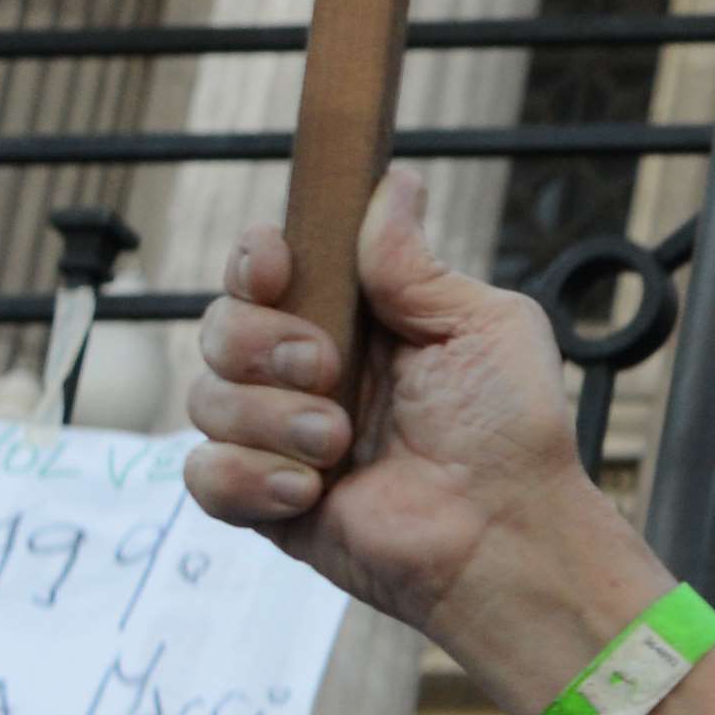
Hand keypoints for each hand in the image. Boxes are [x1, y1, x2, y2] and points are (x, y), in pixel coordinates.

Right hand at [181, 168, 658, 701]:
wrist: (506, 531)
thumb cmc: (511, 430)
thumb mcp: (481, 324)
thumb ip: (415, 263)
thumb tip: (394, 183)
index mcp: (355, 322)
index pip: (265, 272)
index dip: (254, 260)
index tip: (276, 265)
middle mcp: (306, 374)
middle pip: (218, 326)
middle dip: (263, 343)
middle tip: (329, 369)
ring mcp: (281, 439)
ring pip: (206, 399)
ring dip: (272, 417)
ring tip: (341, 443)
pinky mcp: (265, 502)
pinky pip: (203, 474)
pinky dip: (248, 477)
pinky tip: (308, 490)